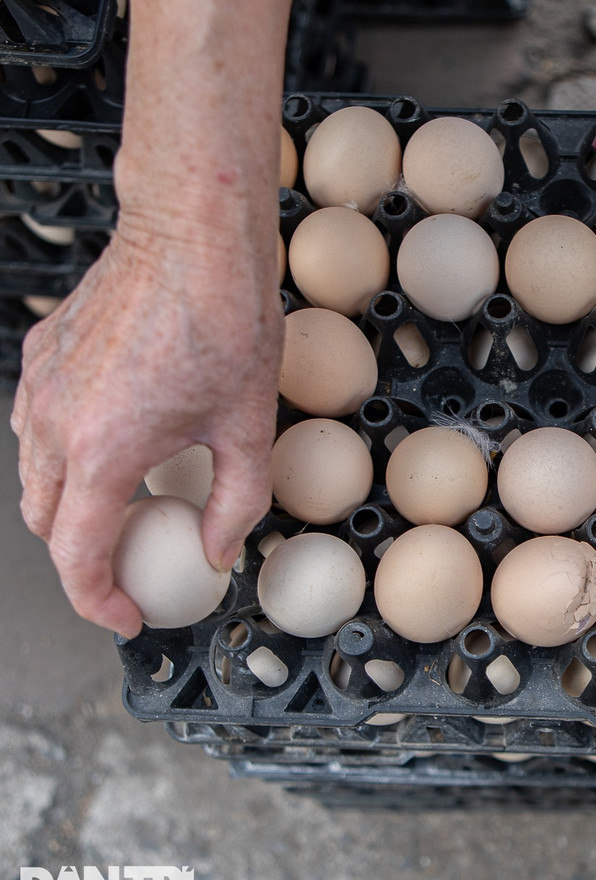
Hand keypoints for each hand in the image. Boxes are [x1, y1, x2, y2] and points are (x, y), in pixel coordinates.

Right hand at [10, 220, 282, 636]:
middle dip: (84, 556)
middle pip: (46, 520)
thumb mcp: (249, 427)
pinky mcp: (41, 352)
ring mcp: (39, 383)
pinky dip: (64, 453)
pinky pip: (36, 423)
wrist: (191, 236)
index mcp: (101, 450)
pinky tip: (114, 445)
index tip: (127, 615)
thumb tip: (219, 553)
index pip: (77, 555)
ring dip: (70, 504)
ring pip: (34, 473)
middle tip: (134, 565)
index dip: (98, 599)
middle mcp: (53, 421)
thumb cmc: (227, 322)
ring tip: (126, 511)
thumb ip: (236, 503)